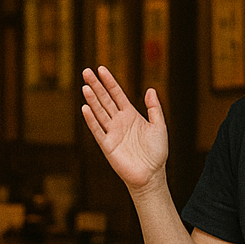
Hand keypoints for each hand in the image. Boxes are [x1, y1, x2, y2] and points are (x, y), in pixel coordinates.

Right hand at [81, 66, 168, 192]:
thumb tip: (151, 89)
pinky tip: (85, 108)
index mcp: (130, 115)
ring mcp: (112, 132)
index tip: (101, 69)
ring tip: (85, 86)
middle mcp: (119, 121)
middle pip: (105, 99)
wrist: (152, 174)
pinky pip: (97, 130)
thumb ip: (154, 108)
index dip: (109, 81)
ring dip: (92, 99)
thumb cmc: (157, 152)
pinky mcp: (107, 146)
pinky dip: (91, 119)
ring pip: (99, 112)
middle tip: (86, 71)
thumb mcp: (159, 126)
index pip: (117, 94)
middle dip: (96, 86)